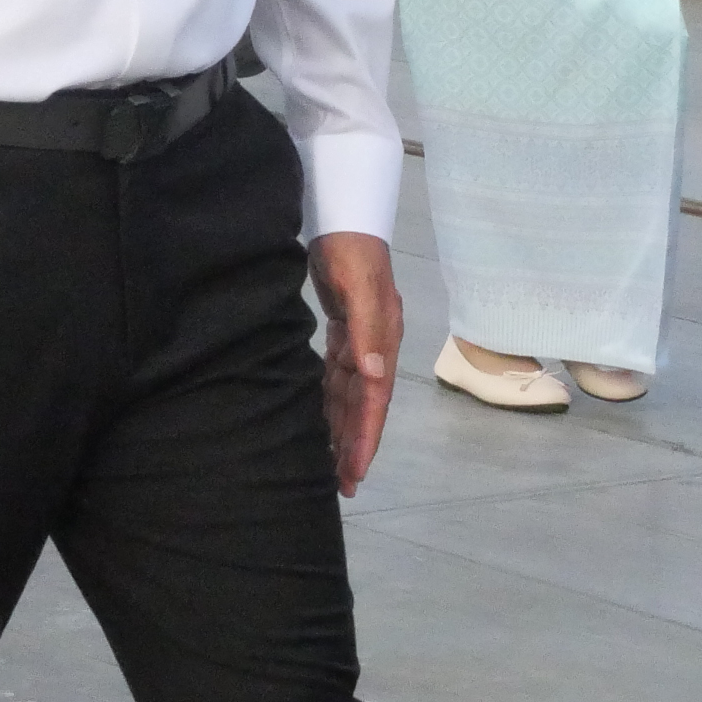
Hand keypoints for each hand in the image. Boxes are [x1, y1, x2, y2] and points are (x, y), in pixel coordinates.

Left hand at [311, 231, 401, 495]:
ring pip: (349, 395)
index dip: (366, 437)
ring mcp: (360, 338)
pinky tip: (319, 420)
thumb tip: (376, 378)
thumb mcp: (360, 287)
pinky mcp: (343, 330)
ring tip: (331, 464)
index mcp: (382, 340)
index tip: (354, 474)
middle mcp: (375, 345)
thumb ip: (368, 332)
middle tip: (343, 486)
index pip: (375, 399)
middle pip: (364, 405)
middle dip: (355, 445)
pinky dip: (329, 401)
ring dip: (342, 428)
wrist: (344, 215)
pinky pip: (337, 377)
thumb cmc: (351, 251)